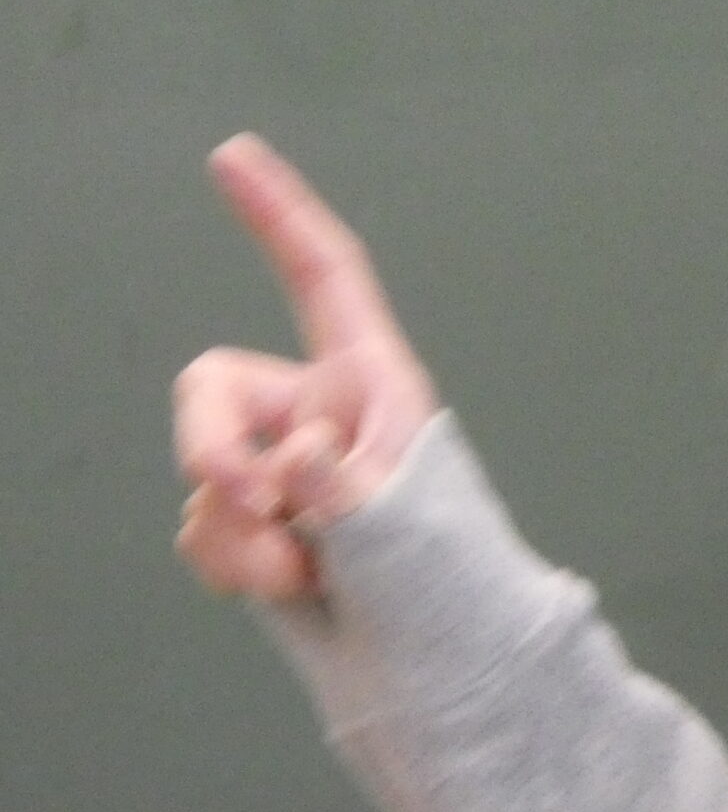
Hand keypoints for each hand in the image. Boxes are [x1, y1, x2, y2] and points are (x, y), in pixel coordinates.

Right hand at [172, 135, 439, 600]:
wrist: (431, 659)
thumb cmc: (440, 574)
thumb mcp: (403, 519)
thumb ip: (338, 486)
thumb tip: (286, 460)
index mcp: (372, 378)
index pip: (323, 275)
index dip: (279, 213)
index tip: (232, 152)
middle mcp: (317, 413)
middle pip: (211, 390)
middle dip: (206, 445)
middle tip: (252, 501)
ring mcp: (279, 470)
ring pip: (203, 479)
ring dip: (238, 535)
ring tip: (309, 572)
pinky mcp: (253, 527)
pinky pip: (203, 530)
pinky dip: (234, 565)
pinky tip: (291, 588)